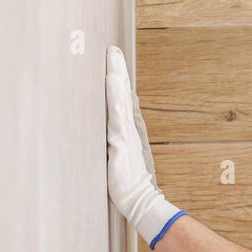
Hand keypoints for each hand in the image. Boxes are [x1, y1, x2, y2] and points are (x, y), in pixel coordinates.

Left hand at [105, 46, 182, 246]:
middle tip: (113, 50)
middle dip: (118, 71)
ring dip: (116, 79)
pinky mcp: (120, 144)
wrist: (142, 200)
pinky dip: (114, 100)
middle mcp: (130, 129)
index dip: (118, 81)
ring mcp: (127, 135)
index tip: (114, 61)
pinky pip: (116, 118)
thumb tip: (110, 138)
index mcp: (130, 132)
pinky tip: (111, 86)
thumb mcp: (122, 160)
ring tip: (112, 59)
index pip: (123, 101)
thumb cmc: (131, 183)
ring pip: (120, 102)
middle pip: (123, 95)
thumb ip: (117, 146)